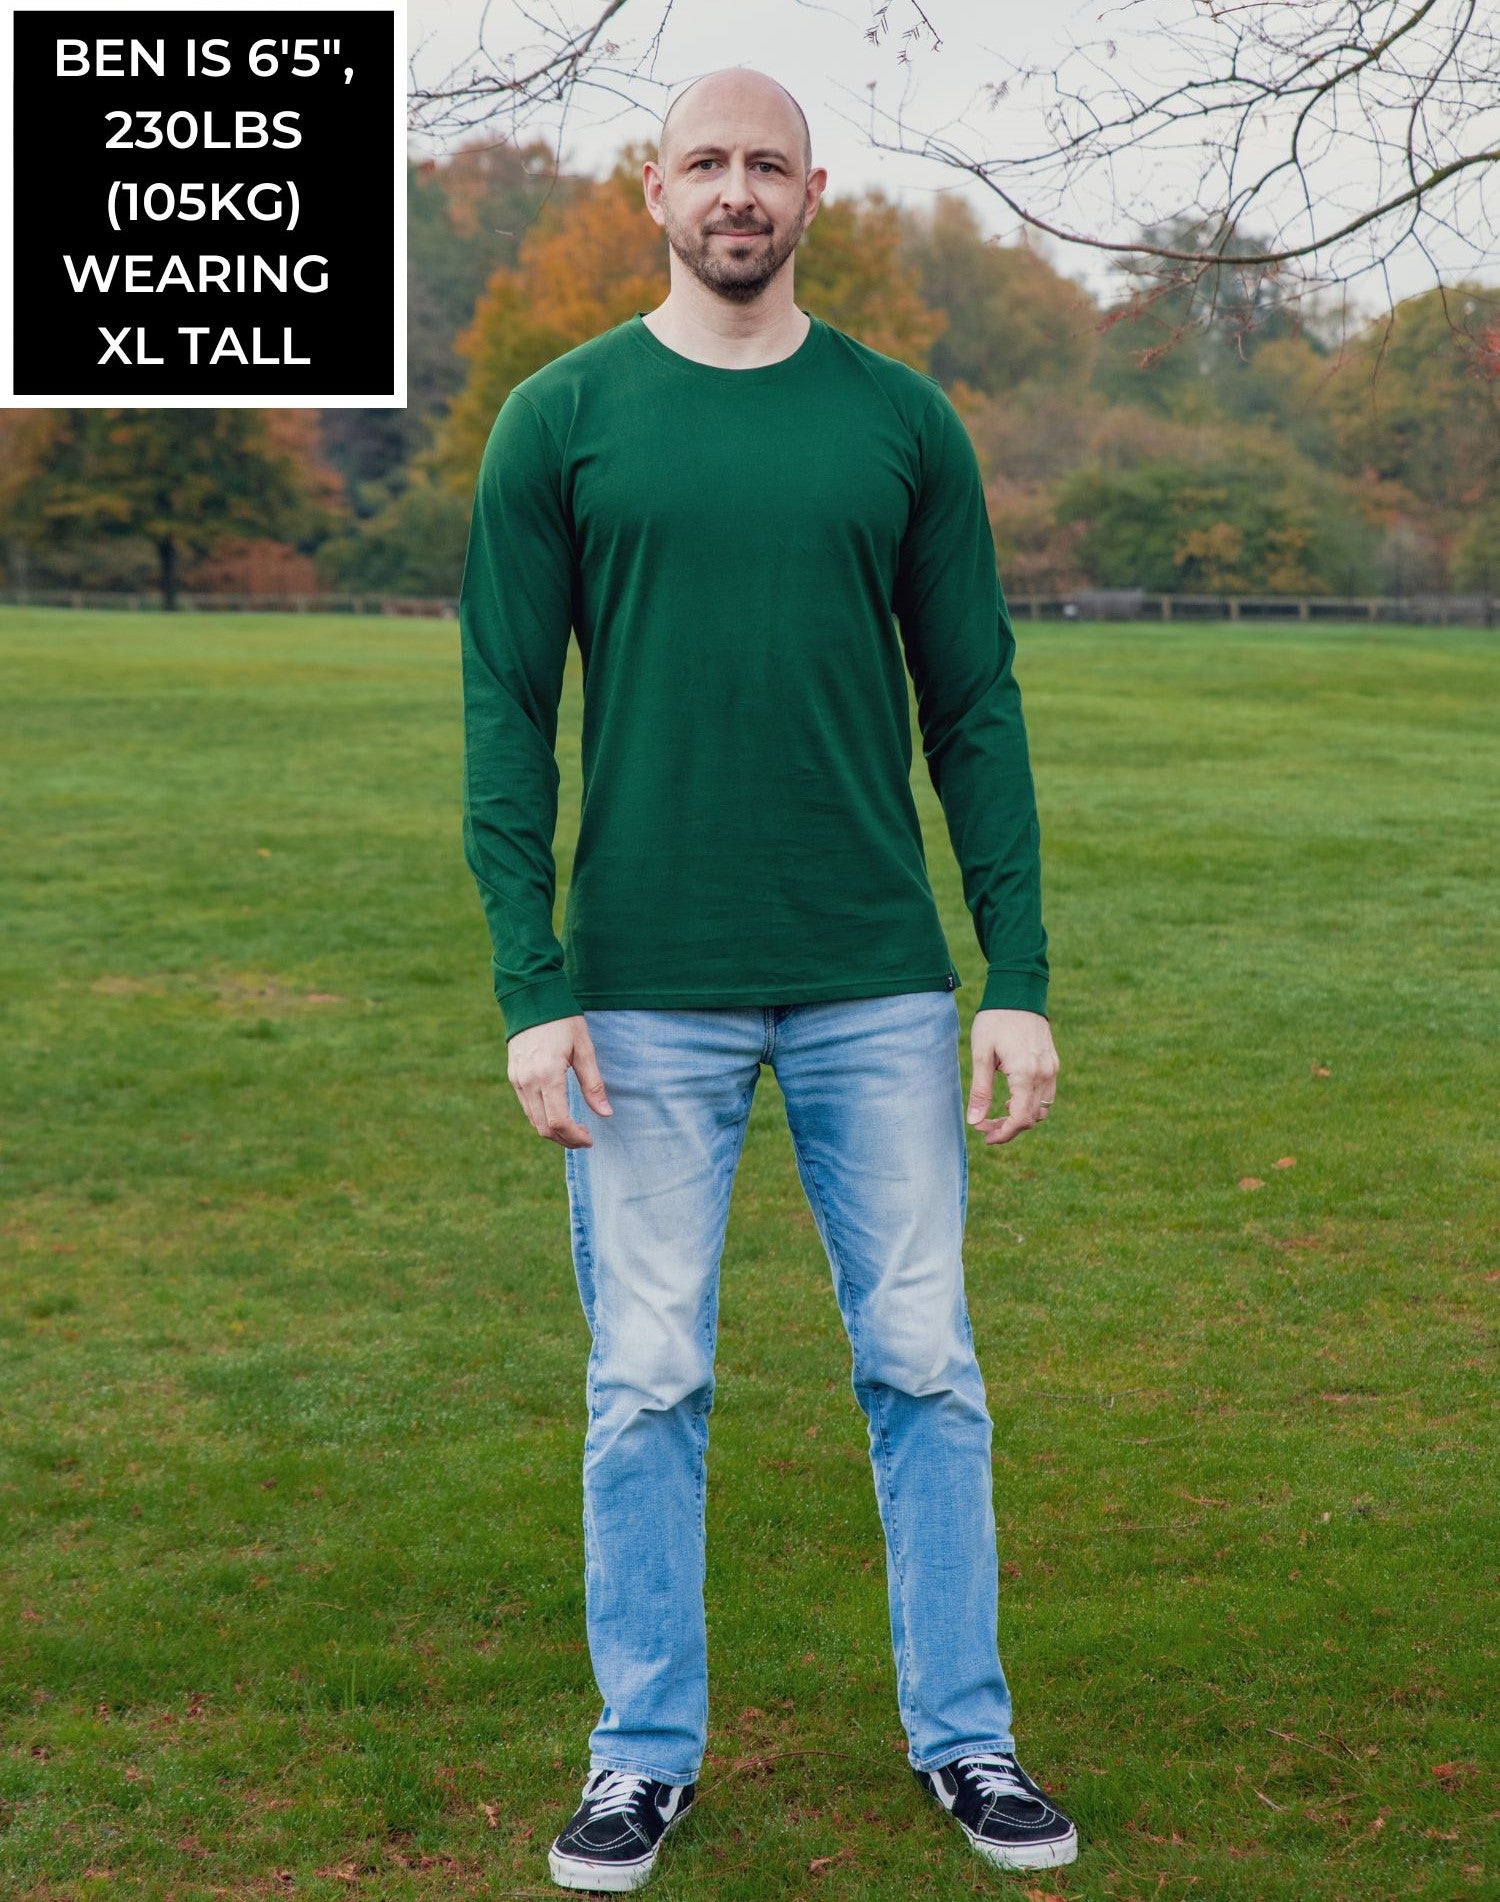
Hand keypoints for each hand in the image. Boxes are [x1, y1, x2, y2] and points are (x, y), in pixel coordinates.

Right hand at [507, 1014, 612, 1147]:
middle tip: (585, 1138)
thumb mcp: (584, 1049)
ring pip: (533, 1120)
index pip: (558, 1121)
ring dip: (554, 1131)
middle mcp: (528, 1082)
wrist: (531, 999)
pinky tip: (559, 1112)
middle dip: (565, 1139)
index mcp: (548, 1075)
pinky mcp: (513, 1077)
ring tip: (574, 1128)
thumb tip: (606, 1113)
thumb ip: (593, 1084)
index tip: (590, 1138)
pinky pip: (527, 1107)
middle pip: (543, 1127)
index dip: (575, 1136)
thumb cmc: (562, 1021)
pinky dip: (542, 1117)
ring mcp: (517, 1080)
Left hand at [966, 1008, 1058, 1146]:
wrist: (1018, 991)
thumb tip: (974, 1121)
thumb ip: (980, 1090)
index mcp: (1026, 1073)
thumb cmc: (995, 1020)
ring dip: (1021, 1117)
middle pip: (1032, 1118)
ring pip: (1042, 1109)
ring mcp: (1052, 1069)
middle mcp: (1045, 1074)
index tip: (984, 1135)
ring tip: (997, 1112)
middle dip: (1008, 1128)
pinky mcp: (1053, 1063)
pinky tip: (1011, 1097)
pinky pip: (1047, 1095)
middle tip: (984, 1126)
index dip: (1003, 1133)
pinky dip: (1030, 1103)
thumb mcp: (981, 1055)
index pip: (1020, 1118)